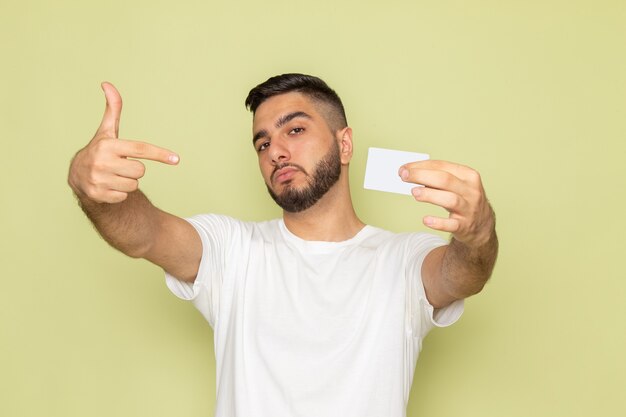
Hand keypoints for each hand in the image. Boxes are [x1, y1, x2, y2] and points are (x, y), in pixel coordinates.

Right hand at [68, 82, 178, 203]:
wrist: (77, 176)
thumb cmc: (99, 150)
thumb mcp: (106, 131)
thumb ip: (112, 109)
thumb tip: (107, 84)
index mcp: (107, 145)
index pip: (141, 149)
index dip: (160, 154)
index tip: (176, 159)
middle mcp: (102, 162)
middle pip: (140, 171)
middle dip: (134, 169)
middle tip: (121, 165)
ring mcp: (98, 180)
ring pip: (133, 185)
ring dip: (127, 182)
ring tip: (114, 175)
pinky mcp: (97, 196)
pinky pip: (124, 197)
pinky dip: (119, 194)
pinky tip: (108, 186)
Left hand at [399, 160, 494, 246]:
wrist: (481, 225)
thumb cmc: (463, 199)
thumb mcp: (456, 185)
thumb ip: (436, 179)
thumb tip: (410, 173)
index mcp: (468, 175)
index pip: (442, 166)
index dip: (421, 166)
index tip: (404, 169)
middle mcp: (470, 191)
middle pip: (445, 179)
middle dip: (422, 176)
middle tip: (404, 176)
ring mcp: (469, 209)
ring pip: (450, 199)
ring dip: (430, 195)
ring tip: (414, 192)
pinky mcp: (464, 226)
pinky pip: (451, 224)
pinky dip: (438, 223)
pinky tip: (426, 220)